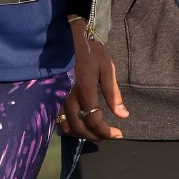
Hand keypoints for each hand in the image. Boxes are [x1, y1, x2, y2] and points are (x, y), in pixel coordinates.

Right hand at [60, 23, 127, 141]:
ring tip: (97, 132)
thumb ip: (113, 94)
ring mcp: (60, 99)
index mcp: (84, 89)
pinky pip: (60, 121)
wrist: (71, 42)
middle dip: (97, 136)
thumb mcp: (107, 69)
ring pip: (68, 127)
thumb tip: (123, 115)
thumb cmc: (92, 53)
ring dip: (83, 134)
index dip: (106, 131)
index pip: (94, 119)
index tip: (118, 133)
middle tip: (110, 135)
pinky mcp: (55, 99)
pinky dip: (71, 129)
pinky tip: (82, 126)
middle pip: (80, 127)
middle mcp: (69, 96)